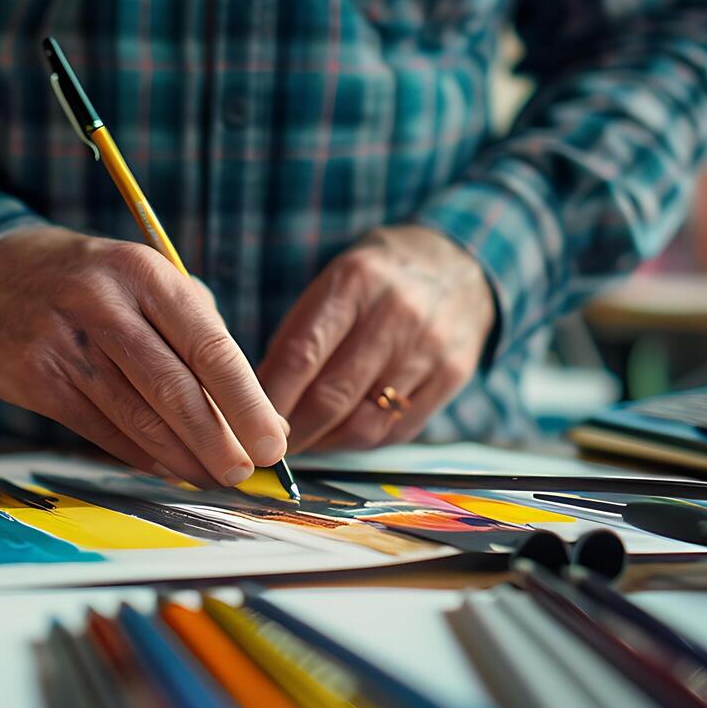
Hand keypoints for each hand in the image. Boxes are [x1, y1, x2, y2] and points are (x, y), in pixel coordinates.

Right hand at [0, 227, 287, 487]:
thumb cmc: (91, 284)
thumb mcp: (143, 279)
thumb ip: (196, 332)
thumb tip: (253, 410)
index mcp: (143, 273)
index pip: (208, 345)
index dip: (246, 401)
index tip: (274, 440)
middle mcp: (102, 303)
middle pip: (174, 386)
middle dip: (217, 438)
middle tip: (244, 472)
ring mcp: (63, 342)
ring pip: (136, 415)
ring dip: (181, 456)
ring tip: (211, 476)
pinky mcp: (35, 378)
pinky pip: (99, 429)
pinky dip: (139, 454)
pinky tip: (166, 467)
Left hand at [257, 225, 493, 451]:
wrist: (457, 263)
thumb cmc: (378, 279)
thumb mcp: (334, 282)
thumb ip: (299, 335)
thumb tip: (261, 398)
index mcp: (354, 282)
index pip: (301, 354)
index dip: (271, 399)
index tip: (249, 421)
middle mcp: (395, 314)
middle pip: (331, 397)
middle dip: (293, 431)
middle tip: (270, 445)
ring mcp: (428, 348)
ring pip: (364, 424)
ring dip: (325, 443)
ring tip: (304, 443)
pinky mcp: (452, 375)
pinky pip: (397, 431)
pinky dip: (361, 443)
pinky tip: (341, 437)